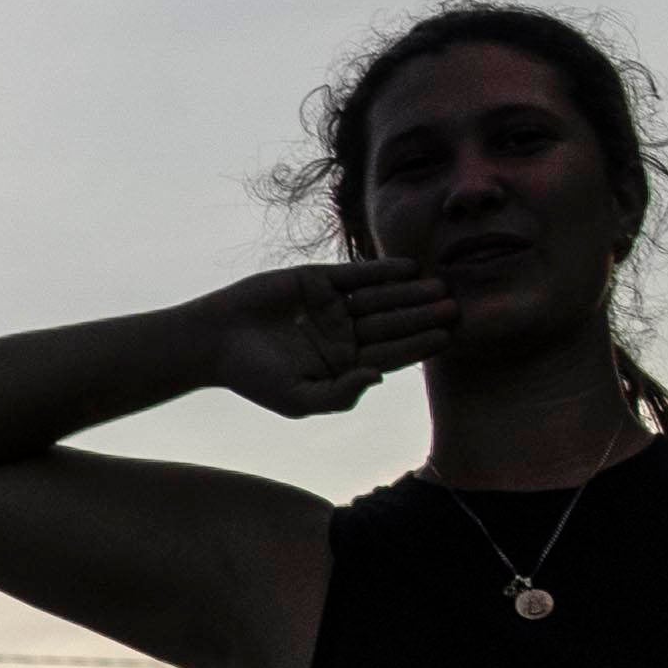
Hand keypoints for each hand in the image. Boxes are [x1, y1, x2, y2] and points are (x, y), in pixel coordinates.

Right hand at [199, 261, 458, 416]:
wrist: (211, 341)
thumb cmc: (251, 376)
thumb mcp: (298, 399)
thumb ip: (340, 395)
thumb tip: (380, 377)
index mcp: (342, 363)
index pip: (391, 353)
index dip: (420, 345)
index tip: (449, 337)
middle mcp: (343, 333)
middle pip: (392, 322)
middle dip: (423, 316)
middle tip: (456, 308)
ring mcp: (332, 305)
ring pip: (381, 297)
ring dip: (410, 293)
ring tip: (440, 289)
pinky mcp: (317, 279)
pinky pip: (357, 273)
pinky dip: (383, 269)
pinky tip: (410, 269)